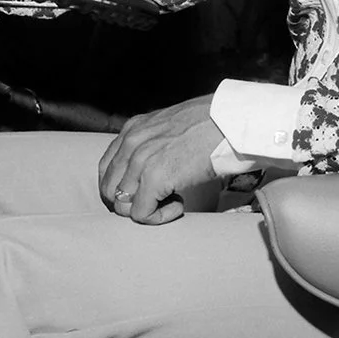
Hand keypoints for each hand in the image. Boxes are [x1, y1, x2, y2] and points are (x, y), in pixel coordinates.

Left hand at [97, 96, 224, 224]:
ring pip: (122, 205)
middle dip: (132, 202)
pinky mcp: (154, 178)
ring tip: (174, 199)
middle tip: (160, 198)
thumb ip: (152, 143)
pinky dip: (159, 217)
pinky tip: (181, 203)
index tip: (147, 191)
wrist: (231, 120)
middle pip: (109, 190)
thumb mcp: (170, 126)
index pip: (106, 169)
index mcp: (133, 129)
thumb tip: (146, 173)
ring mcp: (140, 160)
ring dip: (147, 209)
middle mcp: (131, 143)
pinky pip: (141, 214)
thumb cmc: (211, 124)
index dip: (124, 187)